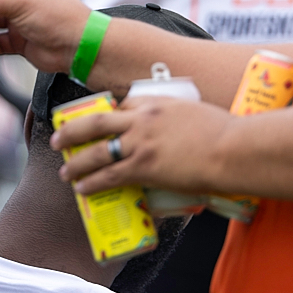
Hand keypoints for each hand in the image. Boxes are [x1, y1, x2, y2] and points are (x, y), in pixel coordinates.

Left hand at [51, 87, 224, 195]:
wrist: (233, 150)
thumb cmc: (227, 135)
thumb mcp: (199, 115)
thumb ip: (183, 123)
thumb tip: (183, 141)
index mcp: (157, 103)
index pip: (124, 105)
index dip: (107, 114)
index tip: (99, 123)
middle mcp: (142, 119)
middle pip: (96, 121)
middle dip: (73, 130)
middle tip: (59, 138)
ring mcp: (140, 143)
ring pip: (96, 150)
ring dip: (76, 162)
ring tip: (65, 171)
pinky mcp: (143, 167)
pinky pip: (108, 175)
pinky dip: (91, 182)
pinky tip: (81, 189)